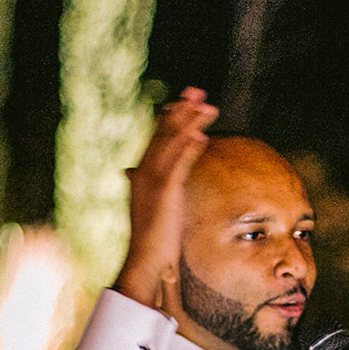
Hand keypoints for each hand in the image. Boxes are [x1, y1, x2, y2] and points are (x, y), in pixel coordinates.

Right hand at [112, 88, 218, 306]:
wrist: (145, 259)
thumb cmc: (153, 239)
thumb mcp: (152, 208)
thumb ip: (152, 190)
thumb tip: (141, 177)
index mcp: (142, 175)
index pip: (157, 138)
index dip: (171, 118)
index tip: (184, 101)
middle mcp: (144, 172)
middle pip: (164, 133)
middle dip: (181, 110)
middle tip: (197, 90)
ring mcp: (153, 181)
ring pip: (173, 143)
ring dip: (190, 121)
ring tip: (207, 105)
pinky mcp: (165, 192)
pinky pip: (179, 163)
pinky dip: (190, 146)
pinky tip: (202, 133)